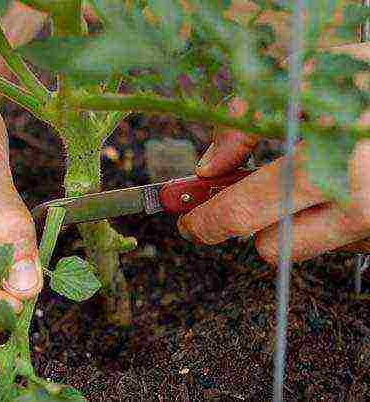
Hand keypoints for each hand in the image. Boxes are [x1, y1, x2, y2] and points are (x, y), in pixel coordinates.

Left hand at [178, 43, 369, 263]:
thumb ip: (248, 120)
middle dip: (247, 222)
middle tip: (236, 199)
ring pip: (305, 246)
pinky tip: (341, 184)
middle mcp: (357, 208)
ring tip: (309, 176)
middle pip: (270, 246)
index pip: (243, 214)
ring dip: (292, 219)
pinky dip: (327, 217)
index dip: (207, 221)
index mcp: (327, 167)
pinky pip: (340, 240)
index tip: (190, 222)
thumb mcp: (307, 79)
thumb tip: (210, 165)